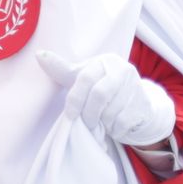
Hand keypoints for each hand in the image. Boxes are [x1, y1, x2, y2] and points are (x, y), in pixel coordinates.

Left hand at [38, 50, 175, 146]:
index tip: (70, 114)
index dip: (75, 98)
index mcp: (105, 60)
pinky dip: (113, 129)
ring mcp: (136, 86)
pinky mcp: (144, 104)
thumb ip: (61, 69)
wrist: (135, 102)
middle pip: (100, 94)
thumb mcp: (80, 76)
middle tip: (85, 123)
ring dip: (102, 122)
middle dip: (89, 113)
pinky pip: (123, 121)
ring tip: (100, 123)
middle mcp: (123, 69)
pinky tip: (112, 126)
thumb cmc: (100, 87)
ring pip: (112, 110)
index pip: (85, 78)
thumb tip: (39, 55)